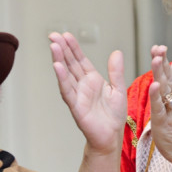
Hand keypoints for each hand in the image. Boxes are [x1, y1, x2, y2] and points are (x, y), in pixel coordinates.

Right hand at [49, 33, 127, 155]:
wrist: (111, 137)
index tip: (66, 34)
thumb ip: (116, 72)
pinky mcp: (76, 106)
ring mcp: (77, 95)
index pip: (80, 60)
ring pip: (66, 74)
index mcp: (92, 79)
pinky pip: (68, 90)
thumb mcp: (118, 89)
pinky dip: (62, 78)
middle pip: (70, 64)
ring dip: (59, 60)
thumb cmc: (113, 116)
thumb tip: (117, 52)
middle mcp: (82, 85)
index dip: (73, 47)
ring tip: (54, 46)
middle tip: (53, 35)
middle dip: (62, 49)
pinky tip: (57, 66)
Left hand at [146, 44, 171, 165]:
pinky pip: (160, 107)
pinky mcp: (164, 122)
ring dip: (161, 74)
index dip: (164, 60)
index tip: (158, 46)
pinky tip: (154, 86)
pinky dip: (157, 96)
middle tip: (158, 47)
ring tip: (157, 59)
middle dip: (163, 62)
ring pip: (165, 90)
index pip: (171, 74)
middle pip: (169, 78)